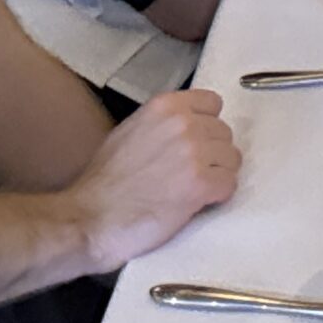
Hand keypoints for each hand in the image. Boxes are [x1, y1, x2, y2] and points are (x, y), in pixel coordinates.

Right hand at [69, 90, 240, 270]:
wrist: (90, 218)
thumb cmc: (105, 180)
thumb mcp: (131, 131)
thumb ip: (163, 123)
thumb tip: (189, 126)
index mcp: (166, 107)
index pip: (213, 103)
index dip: (207, 126)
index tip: (197, 143)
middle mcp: (184, 123)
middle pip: (224, 133)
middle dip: (212, 153)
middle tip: (190, 173)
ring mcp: (194, 153)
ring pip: (232, 159)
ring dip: (217, 175)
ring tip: (193, 189)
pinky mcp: (200, 184)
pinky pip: (229, 185)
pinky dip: (217, 196)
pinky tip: (197, 203)